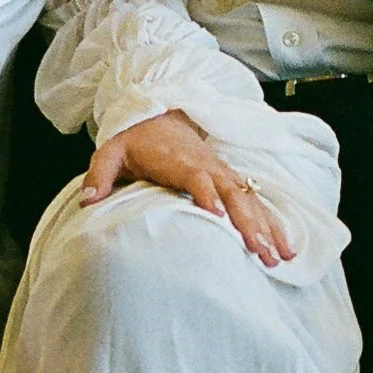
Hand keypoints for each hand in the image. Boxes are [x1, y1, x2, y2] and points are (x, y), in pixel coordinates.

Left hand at [80, 111, 291, 266]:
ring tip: (280, 257)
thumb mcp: (111, 151)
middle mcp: (207, 166)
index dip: (208, 196)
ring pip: (250, 200)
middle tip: (261, 253)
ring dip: (267, 228)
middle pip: (234, 194)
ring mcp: (222, 173)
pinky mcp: (229, 180)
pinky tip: (284, 247)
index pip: (197, 178)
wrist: (159, 114)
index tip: (219, 219)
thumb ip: (99, 175)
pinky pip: (255, 201)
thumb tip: (87, 201)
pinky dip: (272, 223)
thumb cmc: (135, 139)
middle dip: (250, 224)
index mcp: (180, 161)